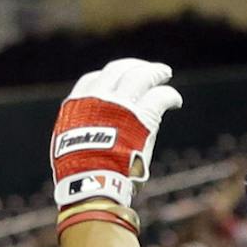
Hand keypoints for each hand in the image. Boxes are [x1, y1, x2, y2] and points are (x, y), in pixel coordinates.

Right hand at [52, 58, 180, 211]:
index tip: (119, 80)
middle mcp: (97, 98)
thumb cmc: (82, 174)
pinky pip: (160, 97)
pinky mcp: (143, 115)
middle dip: (133, 67)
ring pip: (141, 76)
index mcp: (77, 105)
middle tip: (147, 69)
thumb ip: (82, 138)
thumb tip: (88, 149)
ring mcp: (120, 104)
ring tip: (165, 73)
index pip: (92, 80)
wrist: (92, 180)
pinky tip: (176, 100)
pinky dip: (170, 95)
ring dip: (155, 72)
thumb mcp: (70, 149)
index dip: (108, 77)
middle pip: (117, 70)